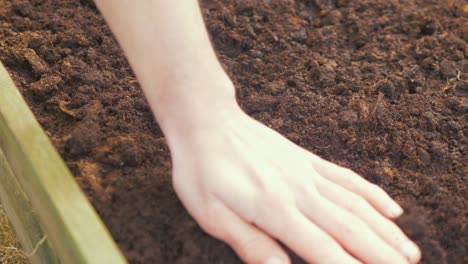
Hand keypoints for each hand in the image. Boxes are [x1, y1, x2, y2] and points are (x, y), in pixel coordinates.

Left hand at [167, 103, 420, 263]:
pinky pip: (347, 178)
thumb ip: (250, 244)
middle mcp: (299, 191)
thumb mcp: (212, 214)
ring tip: (409, 253)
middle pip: (351, 229)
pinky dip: (373, 195)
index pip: (324, 250)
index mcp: (274, 209)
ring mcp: (307, 173)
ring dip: (386, 232)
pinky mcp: (307, 160)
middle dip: (381, 256)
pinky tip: (391, 209)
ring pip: (357, 205)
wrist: (207, 121)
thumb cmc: (202, 170)